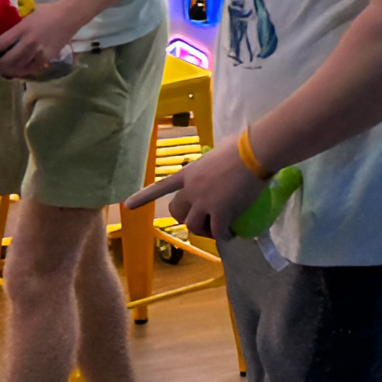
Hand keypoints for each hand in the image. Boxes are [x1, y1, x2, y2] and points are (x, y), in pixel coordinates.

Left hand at [0, 0, 83, 78]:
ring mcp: (39, 51)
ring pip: (20, 67)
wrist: (70, 16)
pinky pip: (32, 69)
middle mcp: (29, 41)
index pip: (2, 41)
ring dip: (9, 70)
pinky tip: (19, 72)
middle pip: (9, 58)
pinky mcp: (48, 57)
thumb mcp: (29, 14)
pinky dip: (24, 72)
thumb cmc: (49, 11)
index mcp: (23, 28)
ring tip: (3, 71)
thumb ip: (18, 23)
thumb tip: (7, 29)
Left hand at [123, 141, 266, 239]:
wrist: (253, 153)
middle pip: (178, 213)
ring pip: (194, 226)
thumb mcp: (217, 153)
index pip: (161, 187)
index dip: (143, 197)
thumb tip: (221, 161)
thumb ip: (211, 163)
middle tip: (201, 222)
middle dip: (186, 219)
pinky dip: (224, 236)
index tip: (127, 205)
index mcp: (189, 174)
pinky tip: (231, 234)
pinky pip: (218, 233)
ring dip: (205, 231)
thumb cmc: (240, 146)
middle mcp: (192, 190)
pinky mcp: (221, 213)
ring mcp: (205, 202)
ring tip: (218, 229)